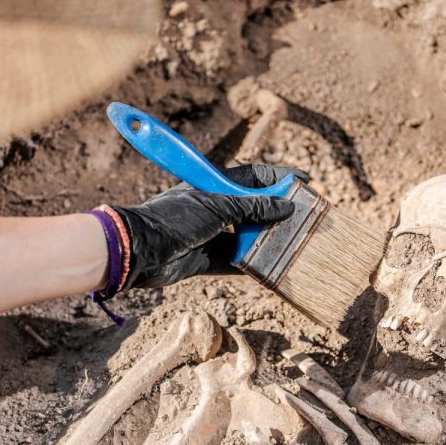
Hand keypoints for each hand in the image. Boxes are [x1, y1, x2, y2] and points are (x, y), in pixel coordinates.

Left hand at [112, 164, 306, 288]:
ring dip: (267, 240)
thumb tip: (286, 206)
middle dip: (278, 212)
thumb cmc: (175, 218)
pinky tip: (272, 268)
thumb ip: (253, 207)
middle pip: (254, 207)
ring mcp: (210, 233)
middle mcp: (215, 207)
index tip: (305, 182)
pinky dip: (251, 265)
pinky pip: (235, 262)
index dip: (279, 177)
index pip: (254, 176)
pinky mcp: (205, 258)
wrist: (140, 249)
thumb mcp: (218, 207)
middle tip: (305, 218)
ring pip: (246, 235)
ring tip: (293, 244)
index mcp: (215, 185)